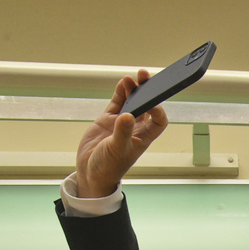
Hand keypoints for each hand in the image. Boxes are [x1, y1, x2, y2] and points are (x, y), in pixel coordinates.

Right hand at [76, 70, 167, 197]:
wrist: (90, 173)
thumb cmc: (108, 168)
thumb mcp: (116, 150)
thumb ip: (122, 132)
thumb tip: (128, 115)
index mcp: (143, 138)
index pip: (158, 121)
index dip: (158, 110)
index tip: (151, 101)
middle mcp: (135, 128)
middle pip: (147, 106)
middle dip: (147, 91)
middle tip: (144, 76)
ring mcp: (121, 123)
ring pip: (131, 101)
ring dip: (132, 89)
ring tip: (130, 78)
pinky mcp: (108, 120)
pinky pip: (117, 102)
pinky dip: (119, 92)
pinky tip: (122, 83)